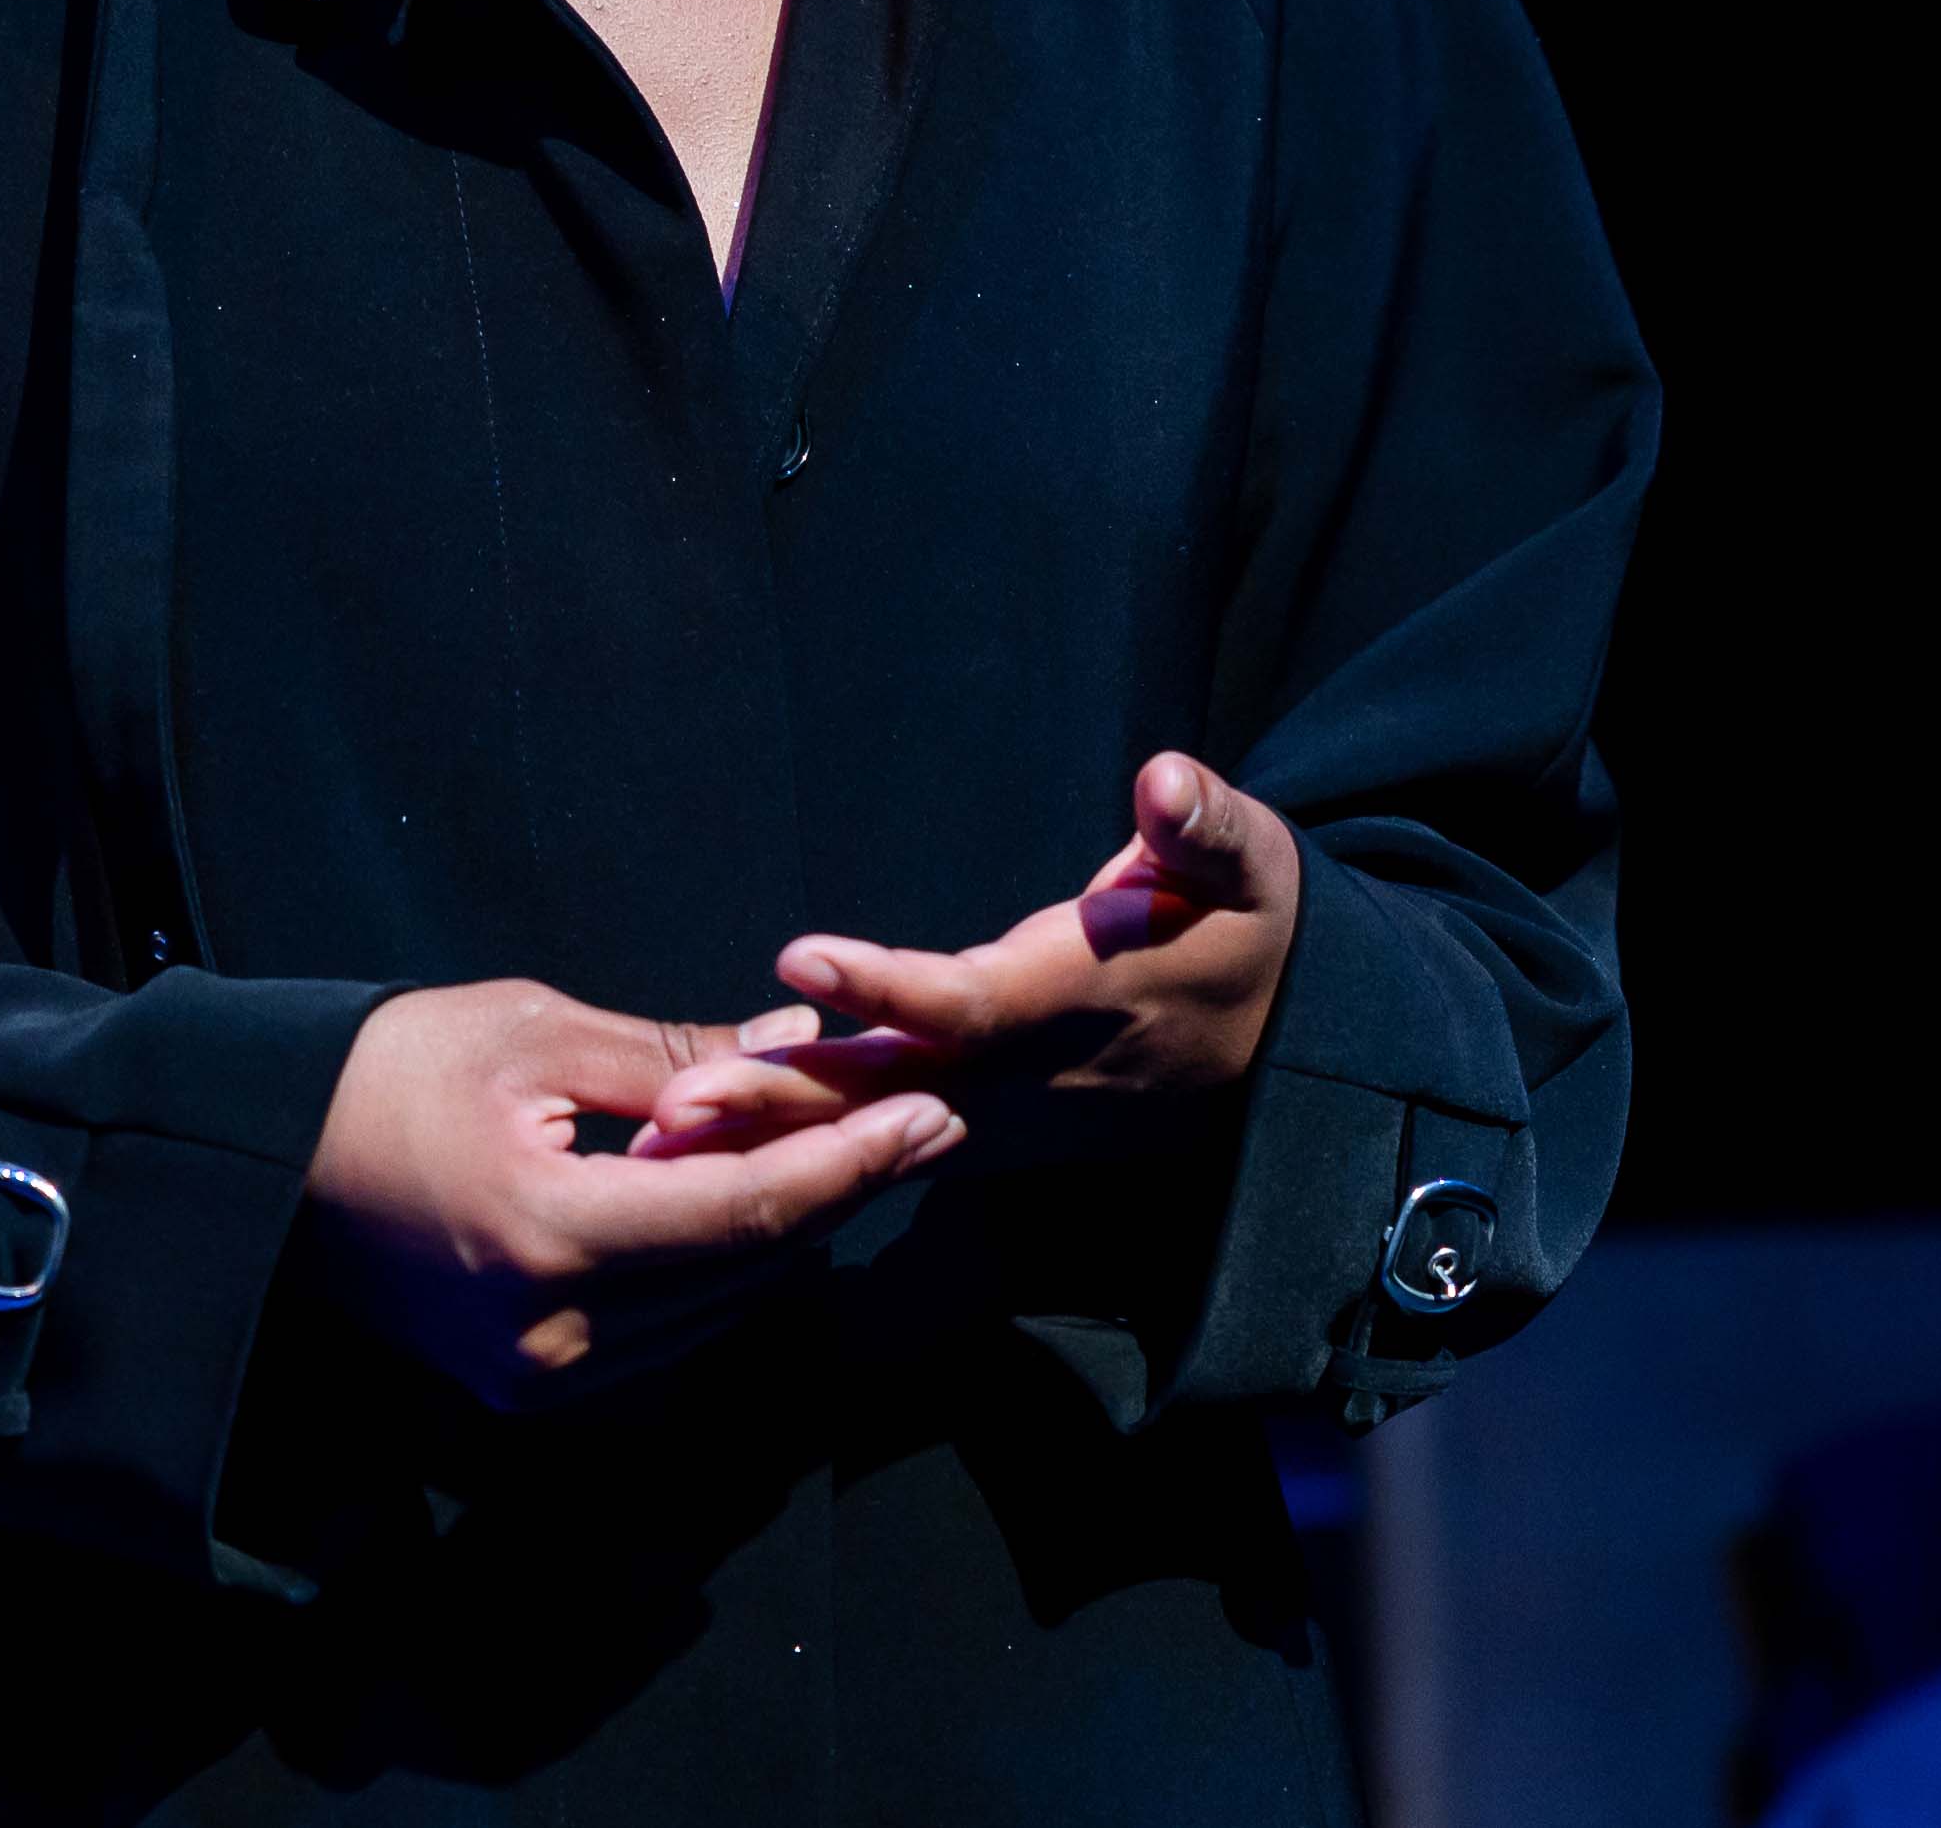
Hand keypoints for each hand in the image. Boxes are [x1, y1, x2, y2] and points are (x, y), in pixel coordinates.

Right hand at [301, 977, 964, 1408]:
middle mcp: (553, 1336)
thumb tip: (803, 1046)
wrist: (259, 1163)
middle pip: (745, 1274)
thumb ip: (680, 1060)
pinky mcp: (524, 1389)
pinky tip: (752, 1205)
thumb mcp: (536, 1035)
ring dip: (785, 1237)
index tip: (938, 1112)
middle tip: (921, 1119)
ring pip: (714, 1313)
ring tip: (858, 1152)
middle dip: (839, 1193)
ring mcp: (536, 1379)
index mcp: (552, 1238)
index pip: (747, 1216)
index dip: (854, 1165)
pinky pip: (662, 1335)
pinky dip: (714, 1272)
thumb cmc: (385, 1072)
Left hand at [628, 753, 1302, 1152]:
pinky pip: (880, 1147)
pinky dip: (797, 1157)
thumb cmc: (1252, 931)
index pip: (969, 1002)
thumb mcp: (1255, 868)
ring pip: (873, 1133)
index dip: (887, 985)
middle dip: (785, 1104)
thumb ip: (1208, 830)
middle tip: (675, 1110)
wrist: (1285, 1047)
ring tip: (655, 1142)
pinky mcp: (984, 1130)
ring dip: (770, 1144)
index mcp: (1076, 999)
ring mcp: (1004, 1116)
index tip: (798, 955)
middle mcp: (1029, 1075)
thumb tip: (1167, 783)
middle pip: (891, 1091)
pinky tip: (710, 1157)